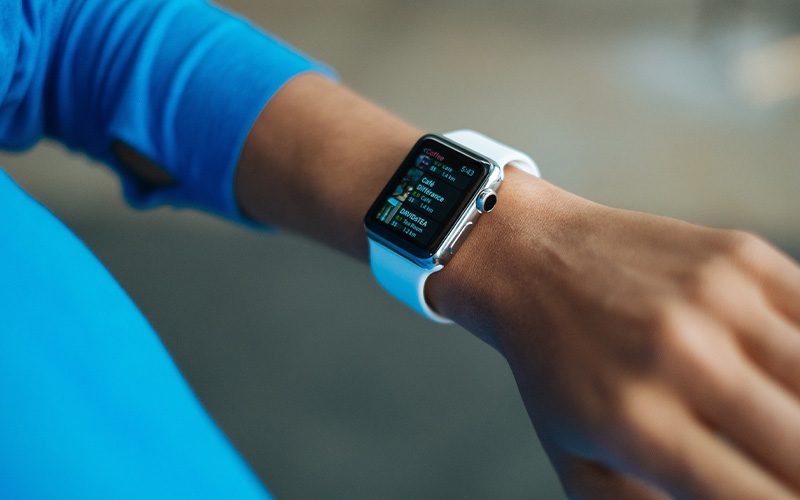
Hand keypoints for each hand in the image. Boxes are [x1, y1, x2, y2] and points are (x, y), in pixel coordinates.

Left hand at [431, 169, 799, 497]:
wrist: (531, 259)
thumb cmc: (557, 371)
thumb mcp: (579, 462)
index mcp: (638, 425)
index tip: (775, 494)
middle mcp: (682, 358)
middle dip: (798, 472)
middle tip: (776, 465)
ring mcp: (717, 299)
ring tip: (773, 421)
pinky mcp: (741, 256)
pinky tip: (784, 376)